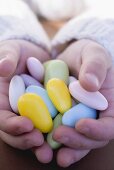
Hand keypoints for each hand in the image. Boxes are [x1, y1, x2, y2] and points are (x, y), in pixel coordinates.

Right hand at [0, 40, 52, 162]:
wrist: (33, 54)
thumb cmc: (18, 52)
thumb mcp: (11, 50)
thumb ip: (7, 57)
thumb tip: (3, 68)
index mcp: (2, 100)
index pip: (2, 117)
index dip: (11, 124)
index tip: (26, 125)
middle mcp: (15, 110)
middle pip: (16, 132)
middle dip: (26, 139)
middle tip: (38, 143)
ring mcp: (31, 113)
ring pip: (33, 132)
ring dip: (41, 144)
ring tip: (51, 151)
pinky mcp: (45, 111)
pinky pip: (49, 124)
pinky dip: (54, 133)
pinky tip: (64, 137)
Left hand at [53, 39, 112, 166]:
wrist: (71, 57)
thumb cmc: (87, 54)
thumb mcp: (94, 54)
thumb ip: (95, 66)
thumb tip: (90, 84)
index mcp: (108, 104)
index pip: (110, 124)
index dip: (99, 130)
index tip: (81, 125)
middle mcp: (94, 116)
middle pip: (91, 138)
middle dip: (77, 141)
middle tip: (60, 136)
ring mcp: (78, 118)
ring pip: (75, 140)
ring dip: (64, 148)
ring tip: (49, 152)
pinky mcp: (62, 117)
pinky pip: (58, 130)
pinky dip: (50, 140)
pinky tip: (40, 142)